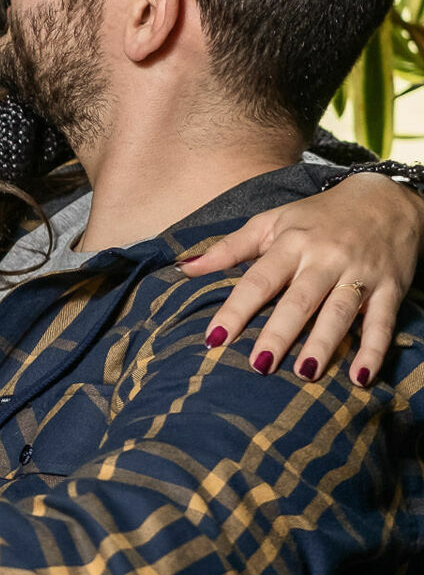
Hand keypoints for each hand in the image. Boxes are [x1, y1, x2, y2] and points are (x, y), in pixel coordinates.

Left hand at [181, 172, 421, 386]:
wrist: (386, 198)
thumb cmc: (318, 216)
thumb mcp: (271, 222)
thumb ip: (229, 249)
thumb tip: (184, 268)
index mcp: (291, 243)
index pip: (258, 281)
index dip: (235, 310)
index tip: (214, 338)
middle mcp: (325, 258)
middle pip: (299, 300)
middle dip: (279, 333)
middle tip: (259, 365)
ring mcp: (360, 273)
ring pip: (340, 312)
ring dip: (324, 343)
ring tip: (305, 373)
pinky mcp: (391, 288)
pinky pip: (383, 323)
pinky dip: (374, 350)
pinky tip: (360, 377)